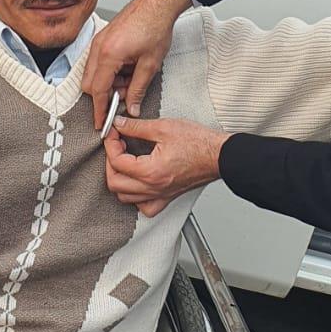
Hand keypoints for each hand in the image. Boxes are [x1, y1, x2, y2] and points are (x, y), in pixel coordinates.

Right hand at [83, 0, 190, 126]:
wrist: (158, 2)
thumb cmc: (155, 26)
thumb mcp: (150, 64)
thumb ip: (138, 89)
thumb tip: (131, 107)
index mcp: (108, 55)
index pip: (97, 91)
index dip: (100, 110)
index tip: (102, 123)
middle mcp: (98, 47)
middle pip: (89, 83)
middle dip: (104, 96)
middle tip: (123, 99)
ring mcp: (99, 41)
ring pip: (93, 73)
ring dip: (108, 83)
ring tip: (131, 80)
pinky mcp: (103, 37)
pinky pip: (98, 61)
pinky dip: (109, 71)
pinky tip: (127, 69)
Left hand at [104, 116, 230, 216]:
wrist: (220, 155)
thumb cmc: (199, 142)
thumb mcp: (163, 127)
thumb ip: (136, 127)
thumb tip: (119, 124)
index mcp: (151, 171)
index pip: (117, 162)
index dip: (110, 145)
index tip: (113, 133)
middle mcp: (154, 188)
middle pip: (115, 184)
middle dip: (110, 163)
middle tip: (116, 146)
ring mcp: (161, 195)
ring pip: (126, 198)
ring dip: (119, 180)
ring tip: (124, 161)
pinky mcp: (168, 197)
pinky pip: (145, 207)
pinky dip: (136, 197)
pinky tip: (138, 182)